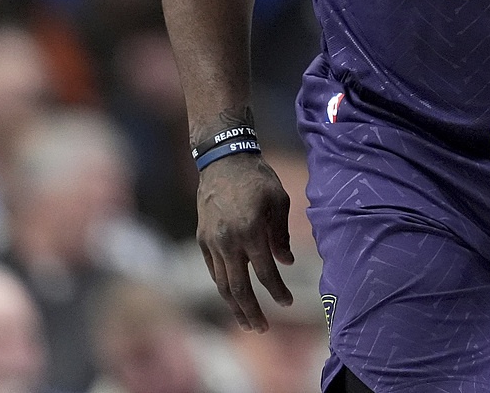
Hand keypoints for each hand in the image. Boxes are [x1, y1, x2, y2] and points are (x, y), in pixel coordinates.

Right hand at [196, 154, 295, 330]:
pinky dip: (223, 286)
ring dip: (235, 306)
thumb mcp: (279, 200)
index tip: (287, 302)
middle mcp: (228, 241)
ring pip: (222, 284)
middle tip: (263, 329)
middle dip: (252, 311)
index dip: (277, 291)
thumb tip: (286, 262)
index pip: (265, 272)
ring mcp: (212, 242)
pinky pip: (213, 270)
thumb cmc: (257, 178)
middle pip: (239, 288)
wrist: (223, 161)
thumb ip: (281, 235)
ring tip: (247, 323)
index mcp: (250, 230)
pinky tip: (233, 297)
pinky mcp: (202, 239)